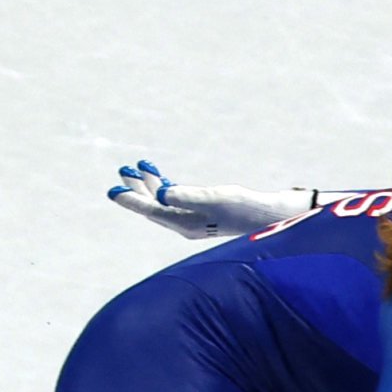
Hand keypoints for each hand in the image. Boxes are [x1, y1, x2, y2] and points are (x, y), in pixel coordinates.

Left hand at [108, 160, 300, 239]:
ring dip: (150, 184)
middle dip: (137, 188)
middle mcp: (187, 224)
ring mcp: (197, 219)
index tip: (113, 189)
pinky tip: (161, 178)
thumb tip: (160, 192)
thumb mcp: (218, 198)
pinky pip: (179, 200)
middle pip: (154, 206)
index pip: (151, 211)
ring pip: (165, 202)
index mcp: (186, 225)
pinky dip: (168, 186)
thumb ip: (187, 196)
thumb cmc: (250, 208)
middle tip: (122, 170)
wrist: (278, 216)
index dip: (131, 199)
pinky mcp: (207, 212)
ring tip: (138, 166)